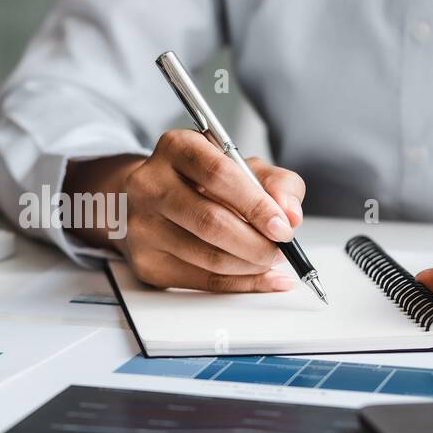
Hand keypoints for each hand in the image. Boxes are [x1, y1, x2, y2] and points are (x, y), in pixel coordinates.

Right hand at [64, 130, 305, 291]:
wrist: (149, 200)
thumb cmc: (202, 181)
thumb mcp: (243, 167)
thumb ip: (276, 183)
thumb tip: (290, 215)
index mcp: (175, 148)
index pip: (218, 175)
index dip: (256, 204)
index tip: (283, 227)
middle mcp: (150, 185)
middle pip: (210, 221)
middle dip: (256, 243)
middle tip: (281, 250)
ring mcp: (142, 226)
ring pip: (208, 257)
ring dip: (251, 266)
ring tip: (270, 260)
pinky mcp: (146, 262)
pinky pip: (202, 281)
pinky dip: (239, 284)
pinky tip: (262, 278)